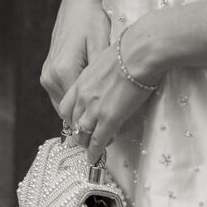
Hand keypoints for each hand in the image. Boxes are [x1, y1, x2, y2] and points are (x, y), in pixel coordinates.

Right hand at [40, 0, 110, 113]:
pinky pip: (61, 95)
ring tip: (103, 102)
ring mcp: (46, 76)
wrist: (78, 3)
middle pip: (69, 113)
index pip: (78, 112)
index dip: (96, 119)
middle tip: (110, 116)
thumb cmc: (94, 20)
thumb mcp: (102, 43)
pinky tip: (92, 91)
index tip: (113, 124)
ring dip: (81, 109)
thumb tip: (107, 100)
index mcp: (63, 70)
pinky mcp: (47, 74)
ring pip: (64, 107)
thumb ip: (101, 73)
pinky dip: (75, 99)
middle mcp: (50, 76)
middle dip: (87, 117)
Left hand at [58, 38, 159, 163]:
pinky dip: (95, 152)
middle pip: (72, 121)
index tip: (78, 121)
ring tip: (92, 150)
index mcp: (83, 80)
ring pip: (83, 134)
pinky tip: (96, 157)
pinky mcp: (109, 119)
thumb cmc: (130, 49)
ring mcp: (95, 109)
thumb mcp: (108, 58)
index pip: (67, 105)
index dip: (72, 116)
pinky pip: (98, 141)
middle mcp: (84, 96)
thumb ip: (105, 72)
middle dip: (78, 131)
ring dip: (87, 143)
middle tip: (84, 138)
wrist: (139, 52)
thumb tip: (113, 75)